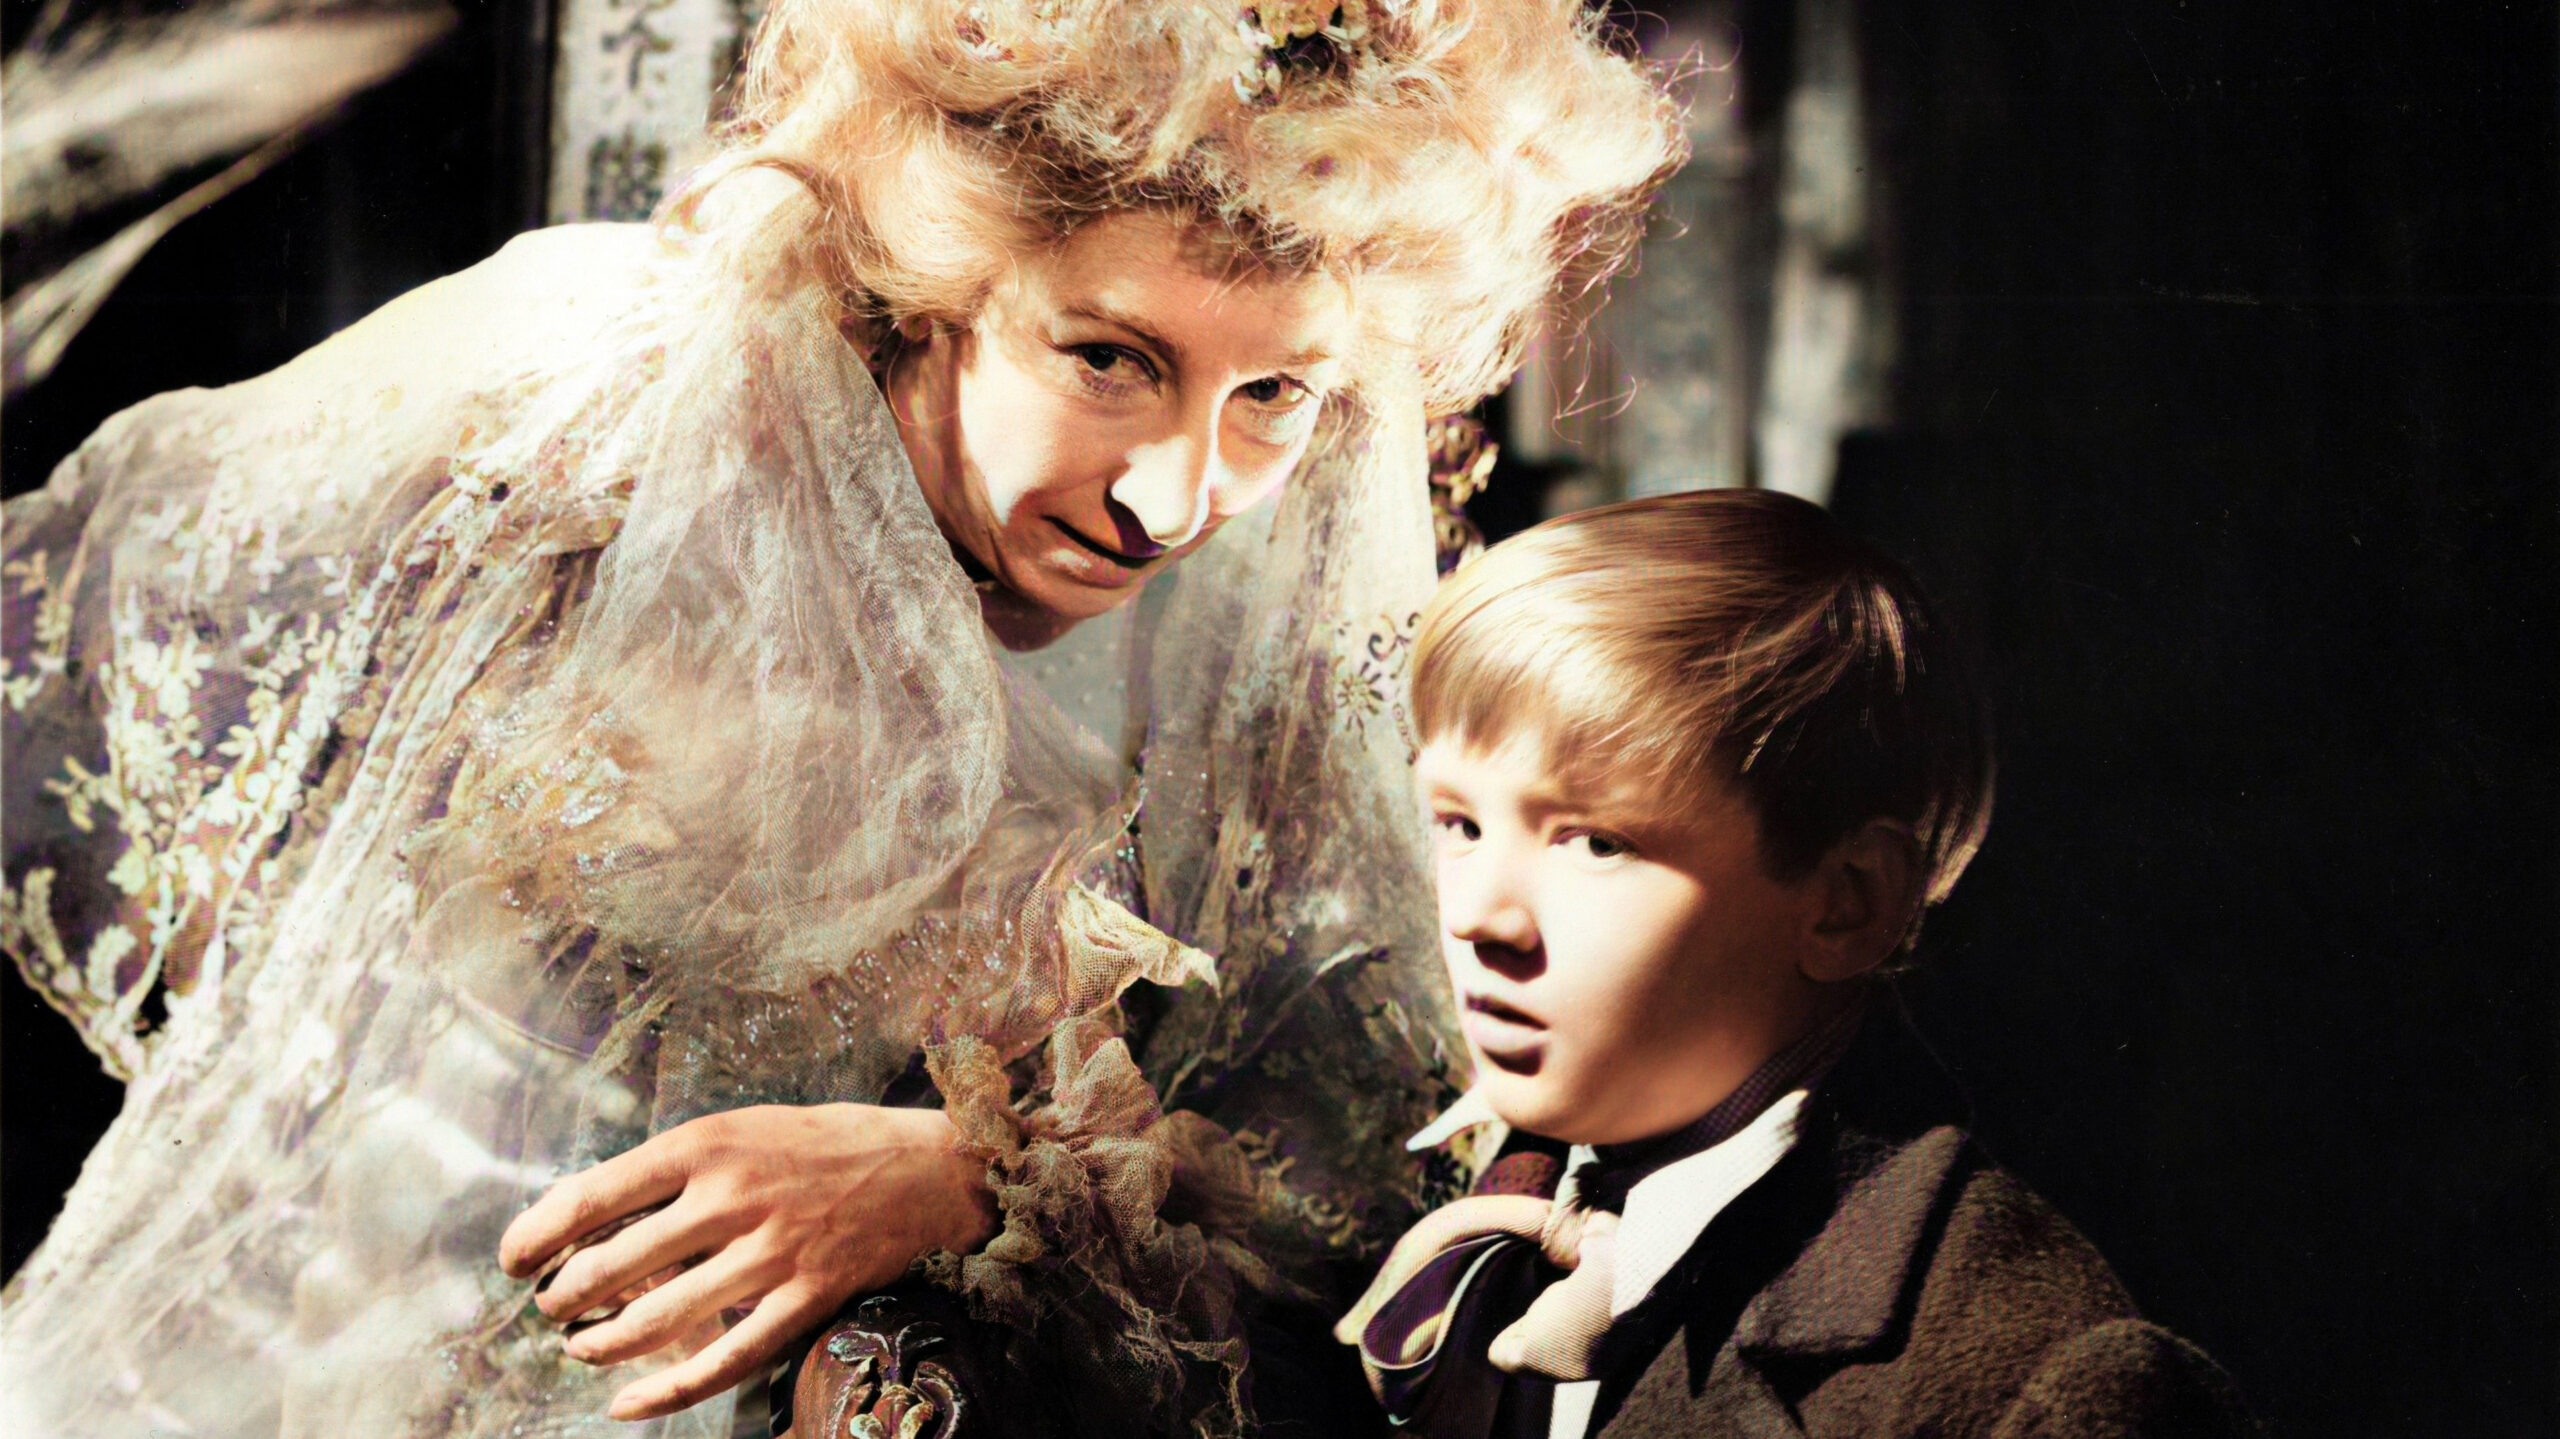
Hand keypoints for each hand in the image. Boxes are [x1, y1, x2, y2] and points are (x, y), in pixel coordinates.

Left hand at [498, 1103, 999, 1420]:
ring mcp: (771, 1254)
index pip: (590, 1196)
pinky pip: (724, 1360)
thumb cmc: (817, 1144)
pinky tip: (627, 1405)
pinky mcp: (805, 1299)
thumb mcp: (737, 1129)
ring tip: (581, 1346)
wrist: (920, 1168)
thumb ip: (669, 1169)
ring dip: (602, 1343)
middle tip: (552, 1307)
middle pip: (612, 1267)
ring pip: (658, 1321)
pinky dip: (666, 1392)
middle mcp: (732, 1199)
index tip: (513, 1258)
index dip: (535, 1235)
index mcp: (707, 1146)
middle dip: (563, 1298)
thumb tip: (582, 1211)